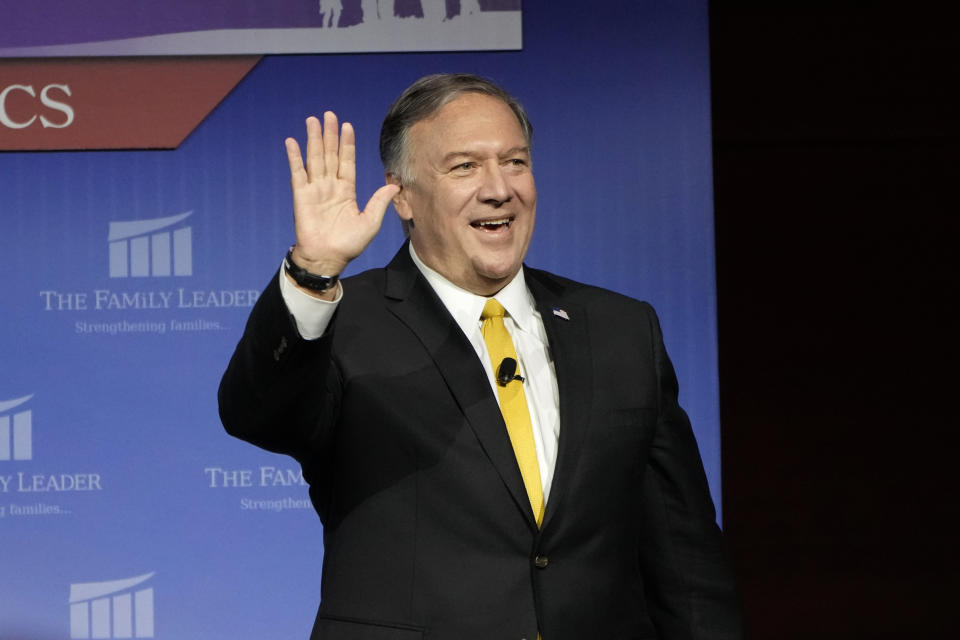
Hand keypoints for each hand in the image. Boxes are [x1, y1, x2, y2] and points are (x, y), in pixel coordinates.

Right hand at [285, 111, 400, 277]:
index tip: (347, 126)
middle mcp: (330, 186)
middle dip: (330, 134)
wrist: (327, 258)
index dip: (347, 144)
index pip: (347, 161)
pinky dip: (294, 157)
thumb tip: (395, 185)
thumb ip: (379, 202)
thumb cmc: (349, 245)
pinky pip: (297, 173)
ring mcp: (315, 190)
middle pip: (330, 154)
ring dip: (313, 139)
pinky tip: (292, 142)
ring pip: (315, 158)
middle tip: (329, 114)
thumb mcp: (370, 222)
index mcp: (346, 191)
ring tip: (313, 120)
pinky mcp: (301, 196)